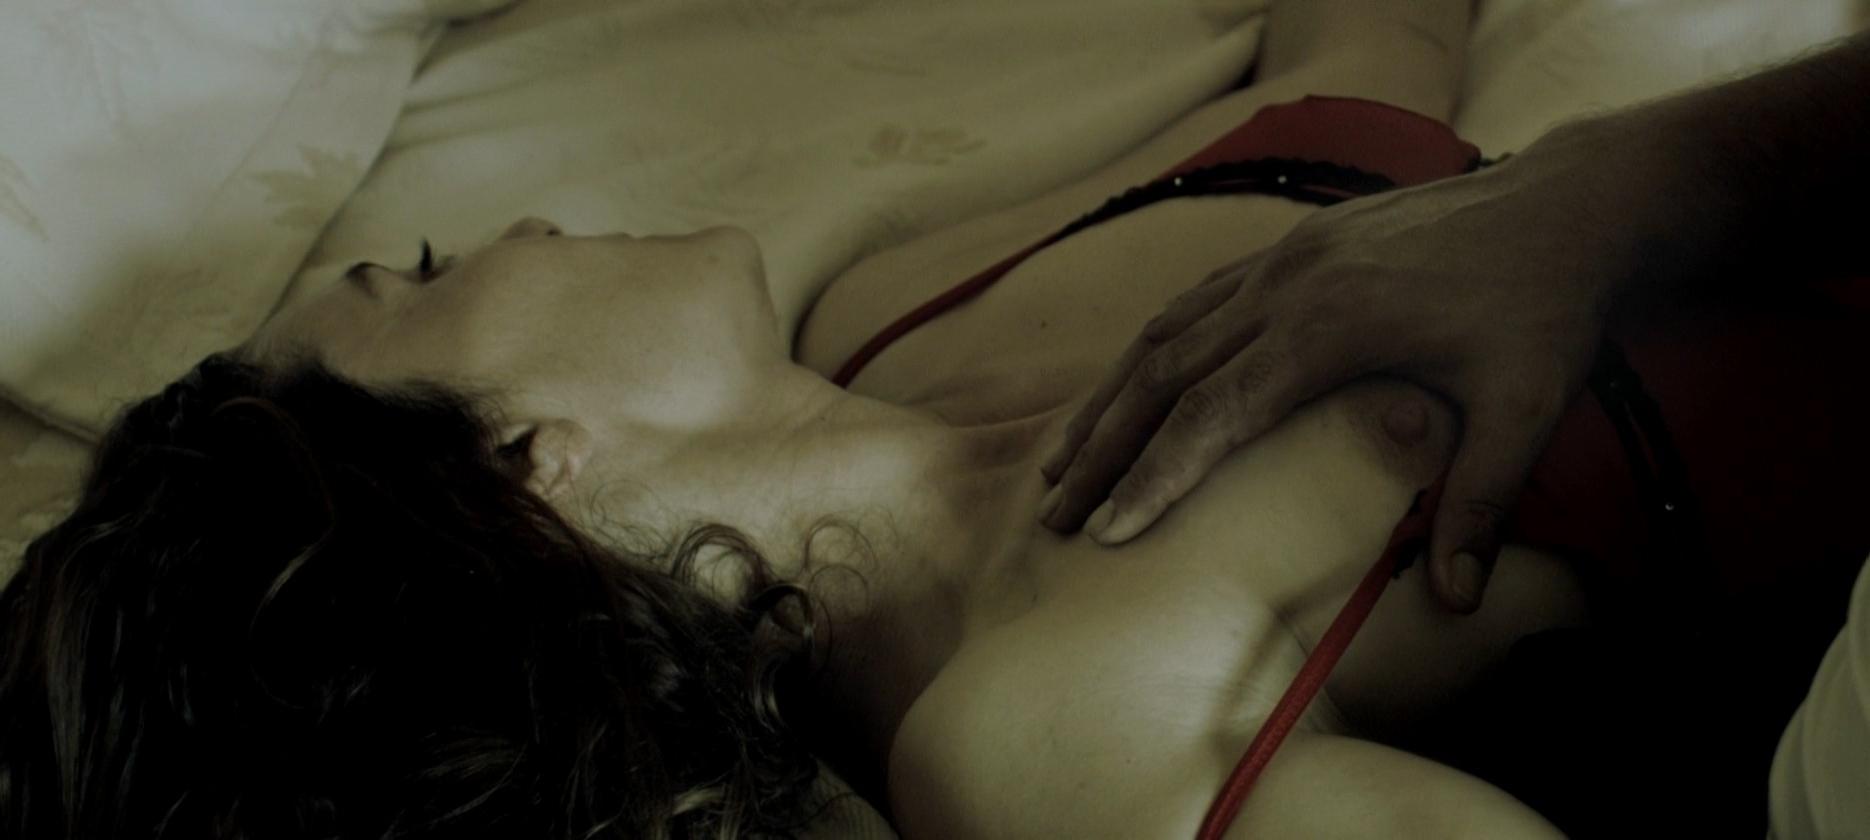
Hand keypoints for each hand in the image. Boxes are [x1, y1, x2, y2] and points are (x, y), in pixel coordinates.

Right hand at [1036, 121, 1652, 612]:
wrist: (1566, 202)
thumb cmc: (1548, 309)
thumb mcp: (1526, 409)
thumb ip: (1477, 502)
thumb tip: (1453, 599)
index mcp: (1329, 326)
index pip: (1213, 414)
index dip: (1155, 477)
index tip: (1107, 533)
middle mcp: (1285, 286)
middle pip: (1162, 375)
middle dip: (1103, 450)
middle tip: (1055, 518)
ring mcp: (1281, 258)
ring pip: (1163, 332)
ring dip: (1109, 400)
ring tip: (1062, 463)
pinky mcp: (1290, 246)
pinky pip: (1195, 301)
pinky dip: (1149, 351)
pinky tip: (1128, 389)